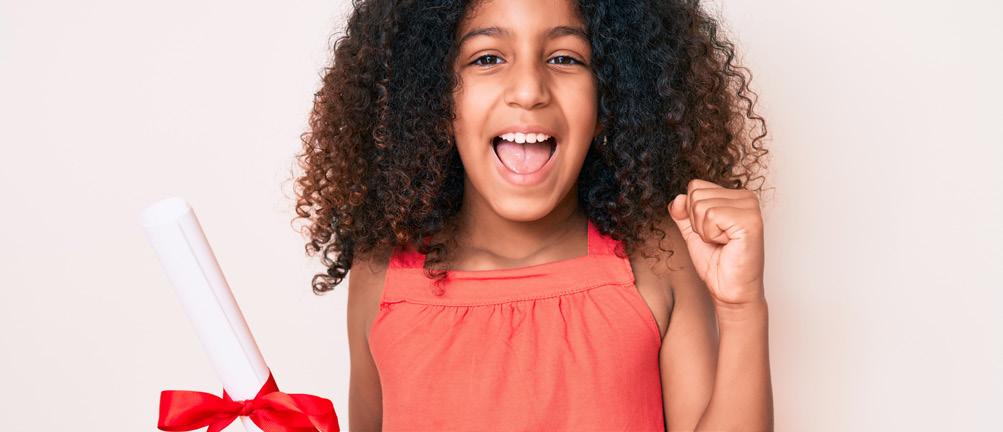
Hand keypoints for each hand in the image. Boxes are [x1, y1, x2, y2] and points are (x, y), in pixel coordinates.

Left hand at [668, 179, 765, 307]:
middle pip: (695, 194)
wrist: (730, 290)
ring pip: (700, 205)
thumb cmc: (717, 263)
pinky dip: (711, 235)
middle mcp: (746, 196)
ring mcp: (750, 207)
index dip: (692, 214)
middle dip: (697, 223)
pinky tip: (727, 244)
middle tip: (716, 240)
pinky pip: (711, 215)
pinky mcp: (750, 220)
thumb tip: (677, 198)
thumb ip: (683, 213)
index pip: (695, 186)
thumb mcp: (693, 232)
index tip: (711, 233)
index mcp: (735, 196)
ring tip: (722, 243)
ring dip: (704, 231)